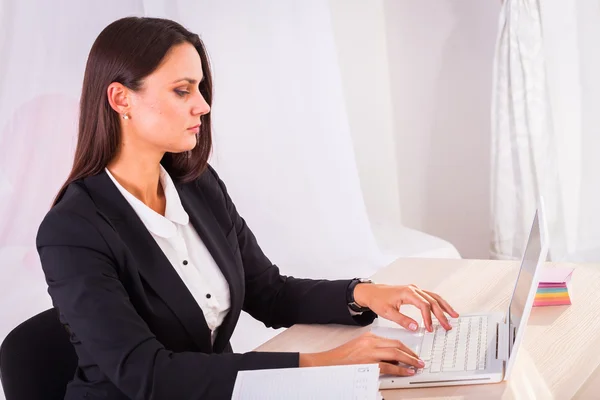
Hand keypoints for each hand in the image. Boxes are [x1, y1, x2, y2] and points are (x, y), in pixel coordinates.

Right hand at [299, 332, 423, 375]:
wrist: (327, 363)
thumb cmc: (342, 358)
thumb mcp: (359, 348)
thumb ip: (374, 350)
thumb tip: (391, 358)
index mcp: (369, 337)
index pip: (392, 340)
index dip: (405, 347)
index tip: (412, 353)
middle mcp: (371, 342)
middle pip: (397, 345)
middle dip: (411, 353)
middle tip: (419, 359)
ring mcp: (370, 352)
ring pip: (396, 353)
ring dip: (410, 360)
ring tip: (418, 365)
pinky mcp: (368, 363)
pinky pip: (389, 366)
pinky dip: (401, 369)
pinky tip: (407, 371)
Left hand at [354, 283, 458, 331]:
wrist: (370, 292)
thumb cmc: (377, 300)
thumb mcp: (387, 312)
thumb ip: (402, 320)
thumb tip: (415, 327)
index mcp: (408, 292)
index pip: (424, 305)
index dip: (429, 318)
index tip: (430, 329)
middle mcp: (413, 289)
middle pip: (432, 301)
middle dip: (442, 314)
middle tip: (448, 325)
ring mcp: (414, 290)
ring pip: (433, 297)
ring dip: (444, 306)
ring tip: (453, 315)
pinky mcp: (414, 292)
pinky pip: (429, 297)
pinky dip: (437, 303)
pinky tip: (442, 310)